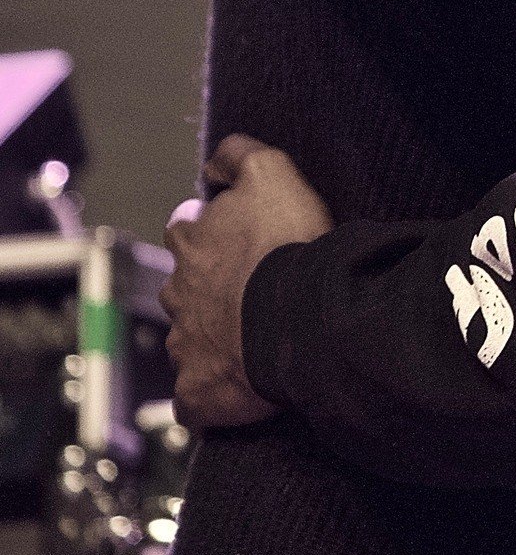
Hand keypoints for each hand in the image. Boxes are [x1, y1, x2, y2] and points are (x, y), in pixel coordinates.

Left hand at [160, 136, 332, 429]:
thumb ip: (239, 156)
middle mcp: (178, 292)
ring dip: (211, 341)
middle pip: (184, 287)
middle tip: (250, 294)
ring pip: (187, 341)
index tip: (238, 241)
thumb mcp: (272, 172)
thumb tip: (214, 165)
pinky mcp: (196, 389)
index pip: (187, 229)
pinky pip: (194, 399)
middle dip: (208, 290)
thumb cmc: (287, 245)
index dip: (210, 233)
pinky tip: (237, 392)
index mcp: (192, 243)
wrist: (298, 316)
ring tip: (252, 343)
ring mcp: (184, 344)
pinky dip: (210, 396)